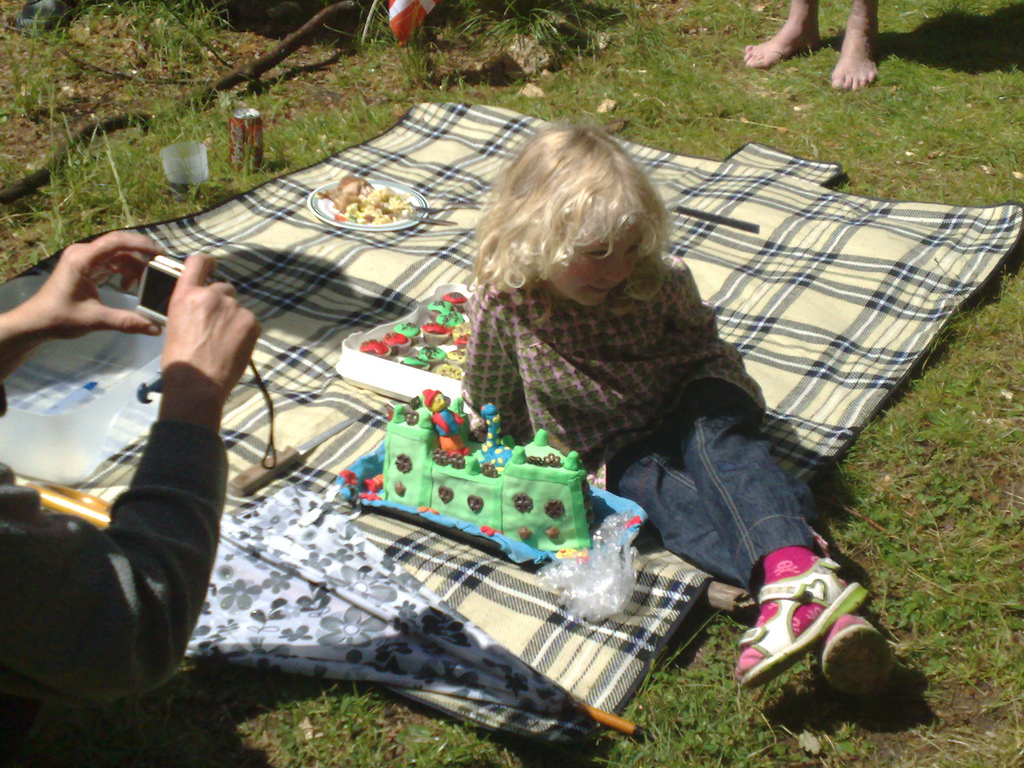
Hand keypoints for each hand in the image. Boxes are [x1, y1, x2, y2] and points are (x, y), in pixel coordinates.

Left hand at [0, 231, 163, 381]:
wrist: (36, 322)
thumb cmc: (60, 318)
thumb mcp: (95, 320)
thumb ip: (126, 322)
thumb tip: (156, 328)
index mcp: (82, 259)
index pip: (116, 242)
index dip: (141, 244)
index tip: (161, 253)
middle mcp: (83, 253)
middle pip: (120, 245)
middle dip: (142, 256)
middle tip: (160, 269)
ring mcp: (84, 258)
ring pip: (118, 253)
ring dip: (133, 266)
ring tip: (142, 284)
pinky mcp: (86, 265)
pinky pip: (111, 260)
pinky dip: (124, 269)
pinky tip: (128, 285)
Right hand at [157, 254, 260, 430]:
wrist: (197, 382)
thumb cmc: (179, 358)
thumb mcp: (175, 323)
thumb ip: (191, 307)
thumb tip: (203, 307)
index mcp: (186, 294)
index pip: (198, 262)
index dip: (207, 262)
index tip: (212, 266)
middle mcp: (211, 295)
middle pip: (224, 288)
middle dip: (222, 302)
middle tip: (216, 325)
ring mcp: (233, 308)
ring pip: (238, 307)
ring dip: (234, 319)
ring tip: (224, 342)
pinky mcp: (251, 322)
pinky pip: (251, 321)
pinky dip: (246, 331)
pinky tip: (235, 347)